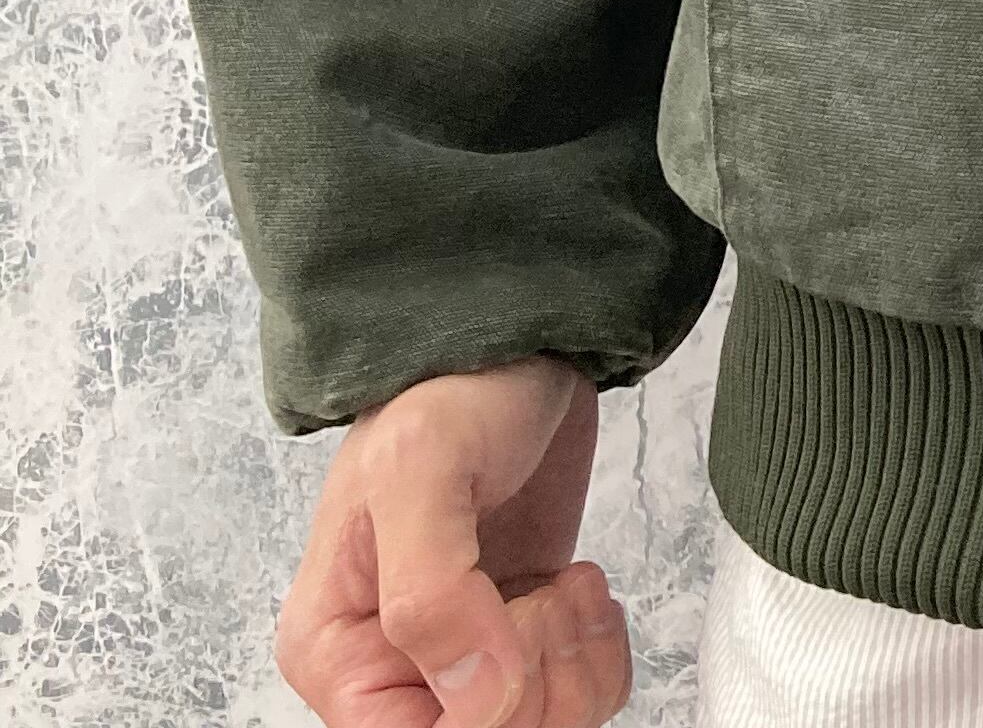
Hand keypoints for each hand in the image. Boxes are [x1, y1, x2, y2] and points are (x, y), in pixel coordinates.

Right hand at [273, 352, 629, 727]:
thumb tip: (475, 696)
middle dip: (539, 685)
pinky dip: (599, 651)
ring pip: (539, 725)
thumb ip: (433, 592)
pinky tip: (582, 585)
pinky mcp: (522, 634)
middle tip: (551, 596)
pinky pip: (576, 694)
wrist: (518, 340)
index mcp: (335, 649)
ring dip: (576, 664)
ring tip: (570, 584)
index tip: (519, 624)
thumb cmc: (449, 387)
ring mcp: (462, 653)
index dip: (481, 711)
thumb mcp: (421, 469)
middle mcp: (390, 665)